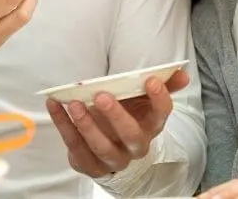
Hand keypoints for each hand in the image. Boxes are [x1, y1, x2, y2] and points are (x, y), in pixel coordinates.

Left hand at [46, 70, 190, 176]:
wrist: (110, 148)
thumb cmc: (128, 116)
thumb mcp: (142, 101)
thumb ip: (161, 85)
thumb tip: (181, 73)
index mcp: (151, 127)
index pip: (161, 115)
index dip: (159, 99)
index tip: (150, 80)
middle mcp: (134, 147)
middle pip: (131, 136)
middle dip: (116, 116)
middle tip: (102, 95)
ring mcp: (112, 159)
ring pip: (101, 147)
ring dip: (87, 125)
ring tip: (75, 103)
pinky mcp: (89, 164)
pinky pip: (75, 147)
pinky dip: (63, 125)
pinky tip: (55, 104)